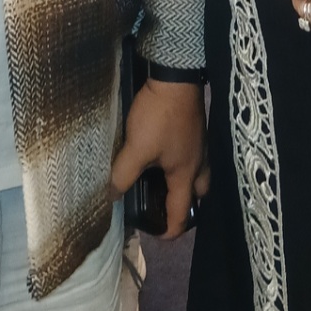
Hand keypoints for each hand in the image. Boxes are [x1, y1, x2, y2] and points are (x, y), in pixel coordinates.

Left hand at [110, 78, 208, 236]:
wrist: (176, 77)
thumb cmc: (159, 117)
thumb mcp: (136, 148)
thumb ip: (122, 175)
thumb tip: (109, 197)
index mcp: (186, 175)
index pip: (182, 214)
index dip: (170, 231)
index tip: (155, 234)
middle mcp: (199, 163)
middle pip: (199, 195)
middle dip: (185, 204)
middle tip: (164, 204)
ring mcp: (201, 144)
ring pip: (198, 174)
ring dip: (185, 182)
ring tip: (162, 180)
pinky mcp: (196, 129)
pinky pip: (194, 156)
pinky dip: (183, 162)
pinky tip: (165, 154)